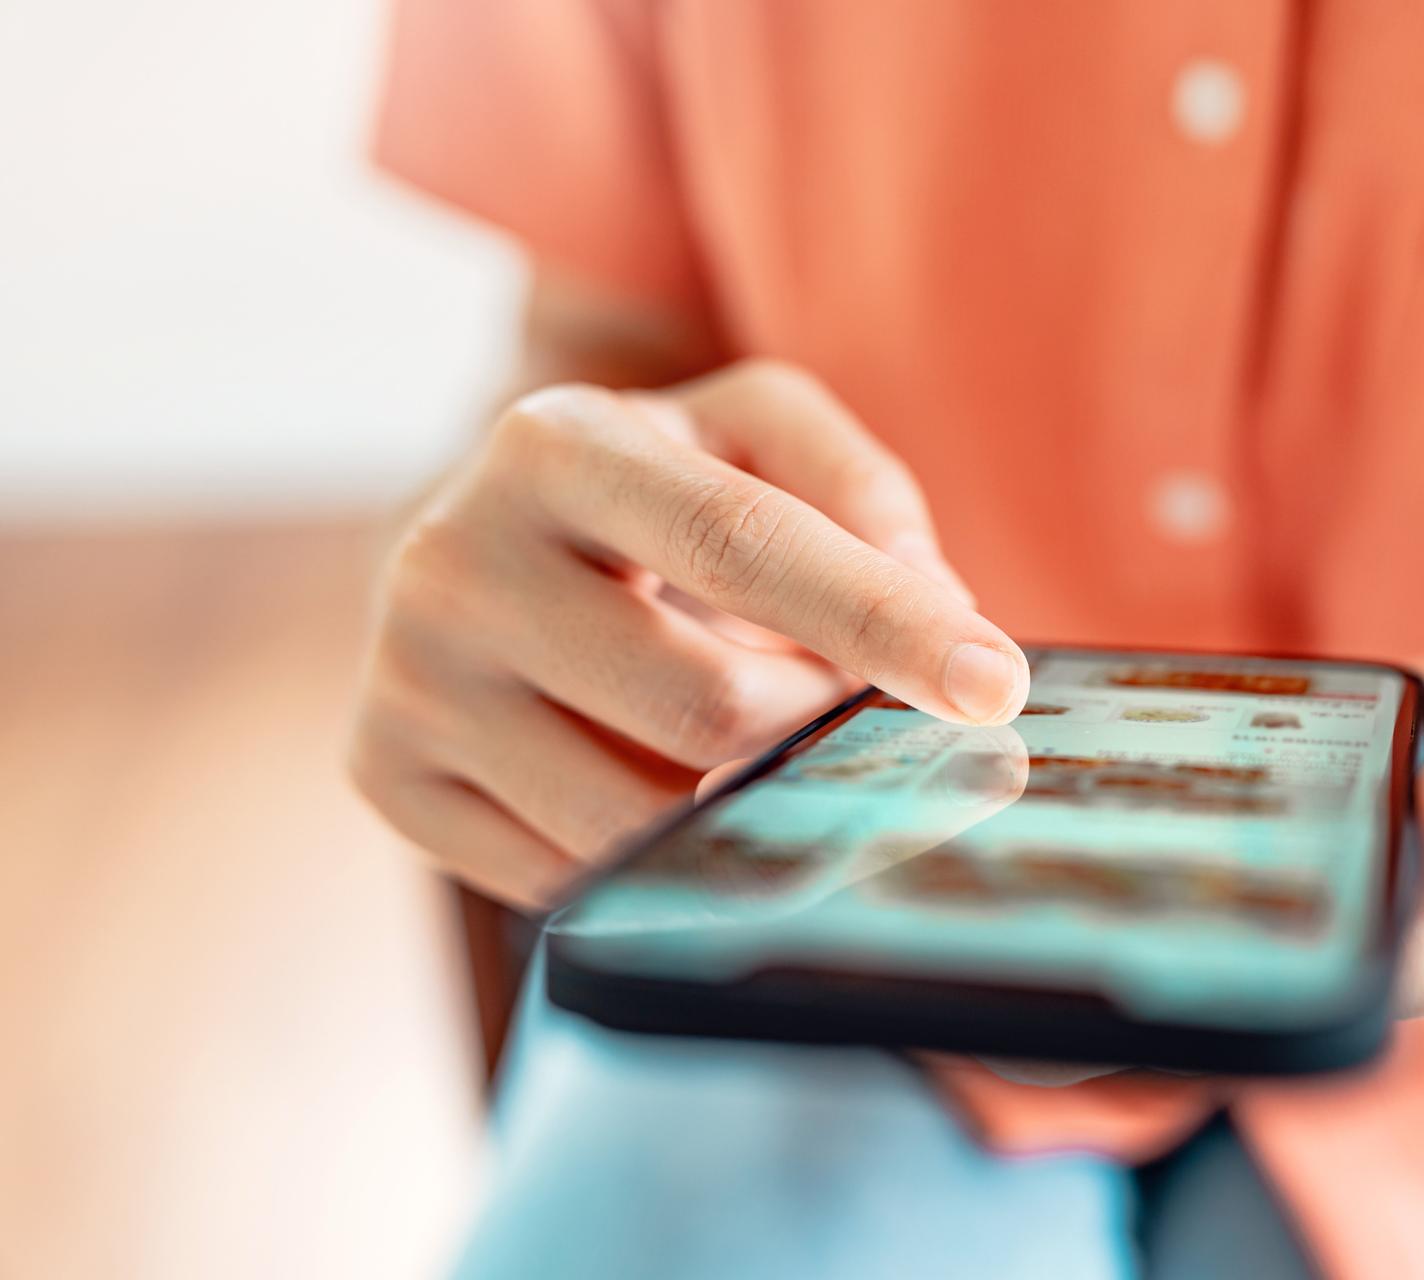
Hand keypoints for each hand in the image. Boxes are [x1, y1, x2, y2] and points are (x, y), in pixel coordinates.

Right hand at [348, 360, 1029, 909]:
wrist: (484, 543)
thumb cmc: (654, 488)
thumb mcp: (756, 427)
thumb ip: (861, 488)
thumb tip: (937, 614)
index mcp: (555, 444)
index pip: (743, 545)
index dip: (879, 621)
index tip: (993, 686)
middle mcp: (453, 557)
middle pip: (706, 706)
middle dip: (813, 724)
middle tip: (839, 706)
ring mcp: (405, 678)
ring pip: (636, 817)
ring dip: (739, 798)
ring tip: (741, 733)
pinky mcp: (385, 777)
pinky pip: (570, 878)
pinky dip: (655, 847)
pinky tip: (655, 780)